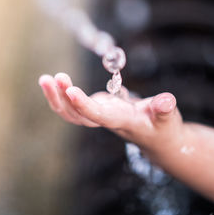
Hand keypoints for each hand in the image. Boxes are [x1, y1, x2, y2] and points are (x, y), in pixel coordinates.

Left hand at [38, 72, 183, 151]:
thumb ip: (164, 110)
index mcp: (120, 122)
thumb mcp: (168, 119)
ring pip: (69, 112)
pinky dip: (60, 95)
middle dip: (62, 98)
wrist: (153, 136)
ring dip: (56, 97)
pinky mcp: (93, 109)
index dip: (83, 105)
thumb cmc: (161, 127)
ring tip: (45, 79)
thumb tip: (166, 101)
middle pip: (76, 115)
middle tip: (53, 78)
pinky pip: (71, 106)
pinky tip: (52, 83)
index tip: (70, 90)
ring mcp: (96, 115)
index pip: (98, 115)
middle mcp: (103, 120)